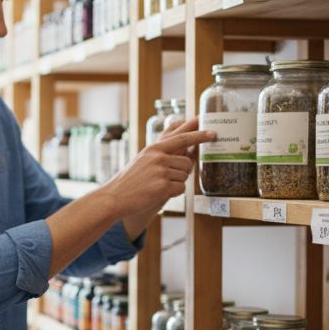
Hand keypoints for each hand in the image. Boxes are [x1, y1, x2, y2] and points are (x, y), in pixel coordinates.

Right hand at [100, 117, 214, 212]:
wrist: (115, 197)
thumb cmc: (130, 179)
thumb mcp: (143, 158)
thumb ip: (162, 151)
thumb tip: (183, 145)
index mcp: (154, 148)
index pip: (182, 138)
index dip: (199, 135)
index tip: (212, 132)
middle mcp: (158, 157)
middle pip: (188, 161)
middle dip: (183, 171)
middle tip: (168, 177)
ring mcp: (160, 171)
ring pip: (185, 176)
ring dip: (177, 182)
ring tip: (159, 184)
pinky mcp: (162, 187)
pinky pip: (181, 188)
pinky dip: (174, 193)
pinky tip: (160, 192)